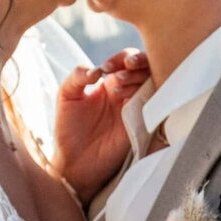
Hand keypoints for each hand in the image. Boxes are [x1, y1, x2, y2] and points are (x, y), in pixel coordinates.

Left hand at [51, 49, 149, 204]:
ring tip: (117, 86)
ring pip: (151, 81)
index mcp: (110, 82)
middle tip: (116, 76)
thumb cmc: (68, 129)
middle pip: (144, 67)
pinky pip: (154, 103)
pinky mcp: (141, 123)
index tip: (106, 68)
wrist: (74, 162)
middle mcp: (126, 92)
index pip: (125, 60)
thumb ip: (77, 76)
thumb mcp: (66, 96)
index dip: (121, 58)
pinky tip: (128, 98)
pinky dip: (147, 95)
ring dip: (138, 78)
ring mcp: (135, 107)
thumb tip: (97, 69)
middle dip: (135, 64)